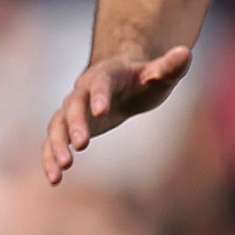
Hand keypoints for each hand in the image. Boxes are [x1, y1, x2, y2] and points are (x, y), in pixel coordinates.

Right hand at [43, 45, 193, 184]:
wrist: (122, 80)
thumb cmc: (144, 78)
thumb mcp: (160, 73)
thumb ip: (170, 66)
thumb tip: (185, 53)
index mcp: (105, 75)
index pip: (100, 84)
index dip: (100, 96)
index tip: (101, 112)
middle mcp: (82, 91)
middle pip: (74, 106)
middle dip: (76, 125)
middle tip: (82, 145)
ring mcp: (72, 110)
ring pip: (57, 125)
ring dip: (57, 145)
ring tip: (63, 168)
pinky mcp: (68, 127)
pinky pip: (53, 142)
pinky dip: (49, 159)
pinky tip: (54, 180)